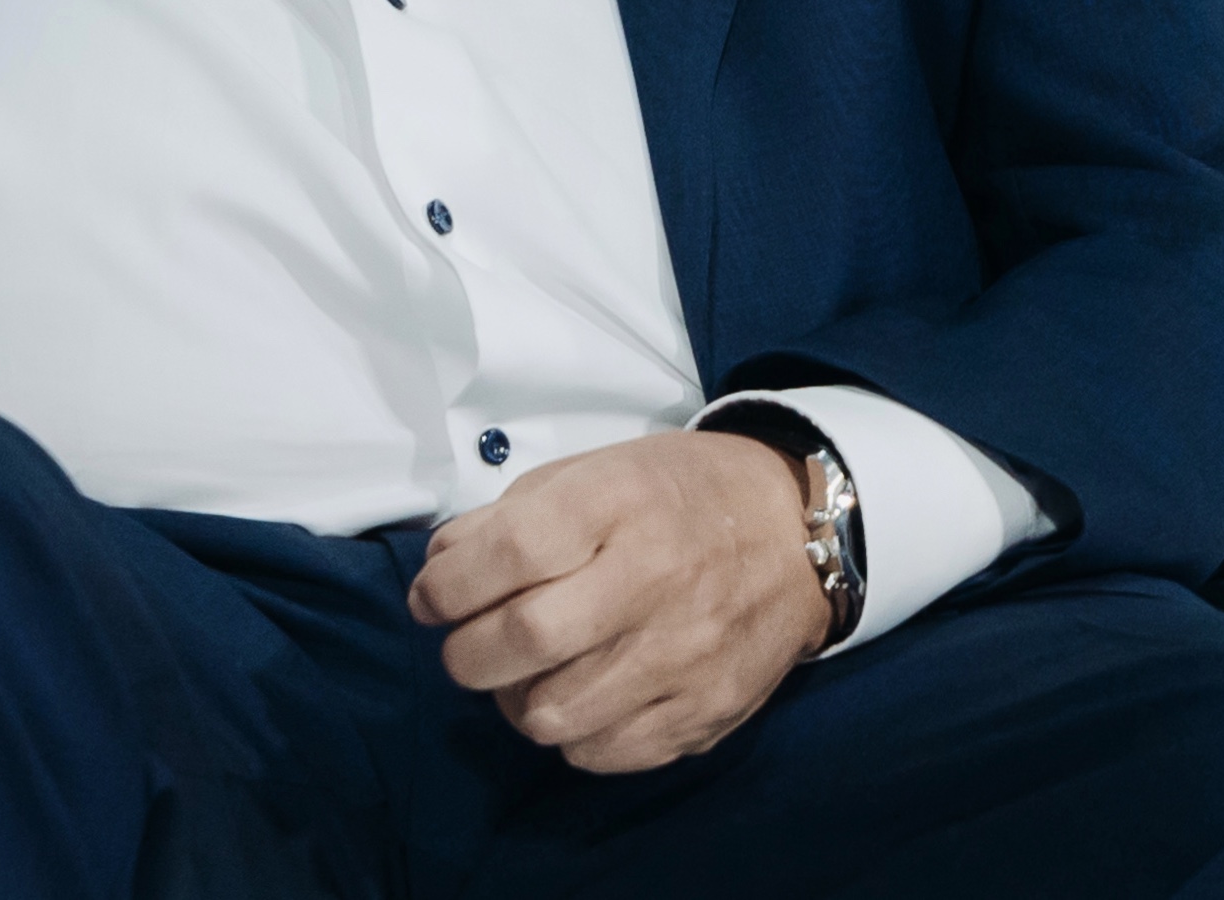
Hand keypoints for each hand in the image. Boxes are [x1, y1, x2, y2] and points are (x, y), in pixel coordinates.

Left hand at [408, 429, 829, 771]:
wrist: (792, 532)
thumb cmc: (676, 495)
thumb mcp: (593, 470)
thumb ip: (508, 516)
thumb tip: (440, 568)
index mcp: (616, 504)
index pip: (507, 554)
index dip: (447, 586)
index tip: (431, 598)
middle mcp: (652, 581)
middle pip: (524, 641)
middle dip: (466, 654)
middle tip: (464, 646)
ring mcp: (684, 655)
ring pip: (554, 714)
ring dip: (513, 700)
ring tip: (521, 675)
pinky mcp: (706, 711)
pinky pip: (604, 752)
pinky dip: (570, 735)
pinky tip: (576, 698)